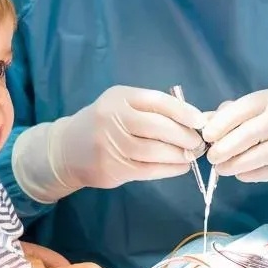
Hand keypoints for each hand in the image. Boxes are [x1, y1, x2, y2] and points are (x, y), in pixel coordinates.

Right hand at [12, 85, 204, 200]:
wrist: (67, 149)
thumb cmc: (104, 123)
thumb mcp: (121, 105)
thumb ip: (152, 110)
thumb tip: (195, 120)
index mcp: (119, 98)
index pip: (156, 101)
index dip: (182, 111)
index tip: (200, 120)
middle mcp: (113, 119)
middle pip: (157, 127)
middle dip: (184, 136)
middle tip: (199, 142)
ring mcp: (110, 145)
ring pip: (154, 151)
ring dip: (179, 155)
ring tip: (191, 155)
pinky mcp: (112, 168)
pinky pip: (148, 170)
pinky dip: (169, 169)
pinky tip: (180, 167)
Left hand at [202, 88, 267, 206]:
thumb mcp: (254, 116)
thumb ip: (228, 116)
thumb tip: (202, 122)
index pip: (242, 108)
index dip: (221, 122)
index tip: (206, 136)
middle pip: (249, 133)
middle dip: (225, 147)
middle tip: (211, 157)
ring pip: (258, 155)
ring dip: (234, 164)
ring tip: (221, 168)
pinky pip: (267, 172)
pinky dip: (249, 175)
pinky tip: (240, 174)